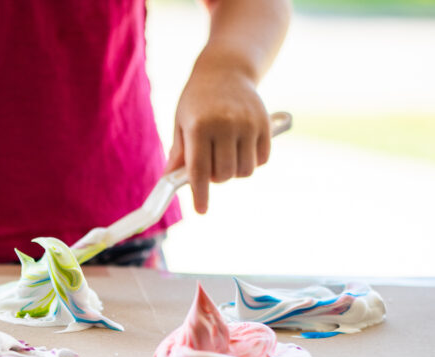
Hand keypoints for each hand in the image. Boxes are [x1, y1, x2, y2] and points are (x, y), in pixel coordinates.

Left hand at [165, 58, 270, 214]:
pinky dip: (252, 161)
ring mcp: (248, 124)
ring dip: (234, 171)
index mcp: (199, 126)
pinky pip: (261, 159)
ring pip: (244, 171)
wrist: (226, 69)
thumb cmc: (197, 100)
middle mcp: (225, 125)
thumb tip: (169, 180)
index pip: (199, 170)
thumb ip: (179, 153)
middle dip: (216, 178)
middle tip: (211, 164)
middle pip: (224, 175)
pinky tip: (243, 148)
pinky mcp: (265, 123)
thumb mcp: (181, 122)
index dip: (200, 194)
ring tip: (226, 155)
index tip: (201, 210)